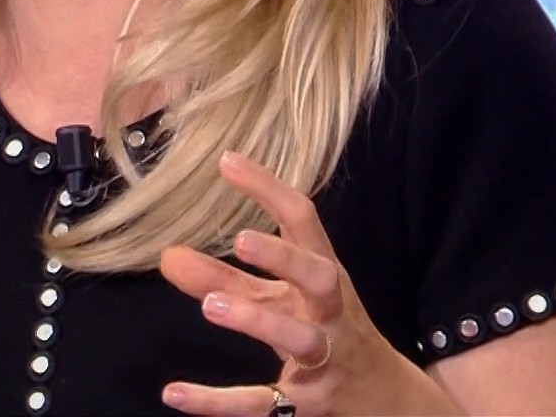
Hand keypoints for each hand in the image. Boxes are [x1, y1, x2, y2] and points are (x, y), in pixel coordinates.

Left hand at [157, 151, 460, 415]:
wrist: (387, 401)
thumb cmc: (326, 332)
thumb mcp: (283, 300)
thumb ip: (225, 278)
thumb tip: (168, 256)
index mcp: (324, 276)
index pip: (304, 222)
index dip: (269, 190)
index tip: (227, 162)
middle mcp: (330, 313)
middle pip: (321, 278)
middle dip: (285, 258)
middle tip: (240, 239)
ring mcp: (326, 359)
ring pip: (300, 339)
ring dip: (258, 320)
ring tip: (210, 306)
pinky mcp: (310, 404)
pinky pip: (265, 402)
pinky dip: (218, 401)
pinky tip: (174, 393)